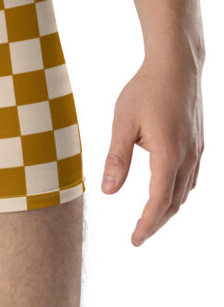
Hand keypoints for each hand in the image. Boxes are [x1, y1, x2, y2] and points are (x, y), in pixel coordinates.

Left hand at [101, 57, 203, 245]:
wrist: (176, 66)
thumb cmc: (145, 90)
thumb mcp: (123, 124)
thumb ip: (116, 159)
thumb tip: (108, 191)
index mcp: (169, 155)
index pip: (158, 201)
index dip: (146, 223)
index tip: (134, 240)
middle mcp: (188, 156)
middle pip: (174, 201)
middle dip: (156, 222)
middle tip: (139, 237)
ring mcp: (197, 149)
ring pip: (185, 191)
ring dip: (168, 209)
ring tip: (150, 220)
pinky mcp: (198, 142)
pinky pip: (191, 177)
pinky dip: (178, 192)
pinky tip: (168, 192)